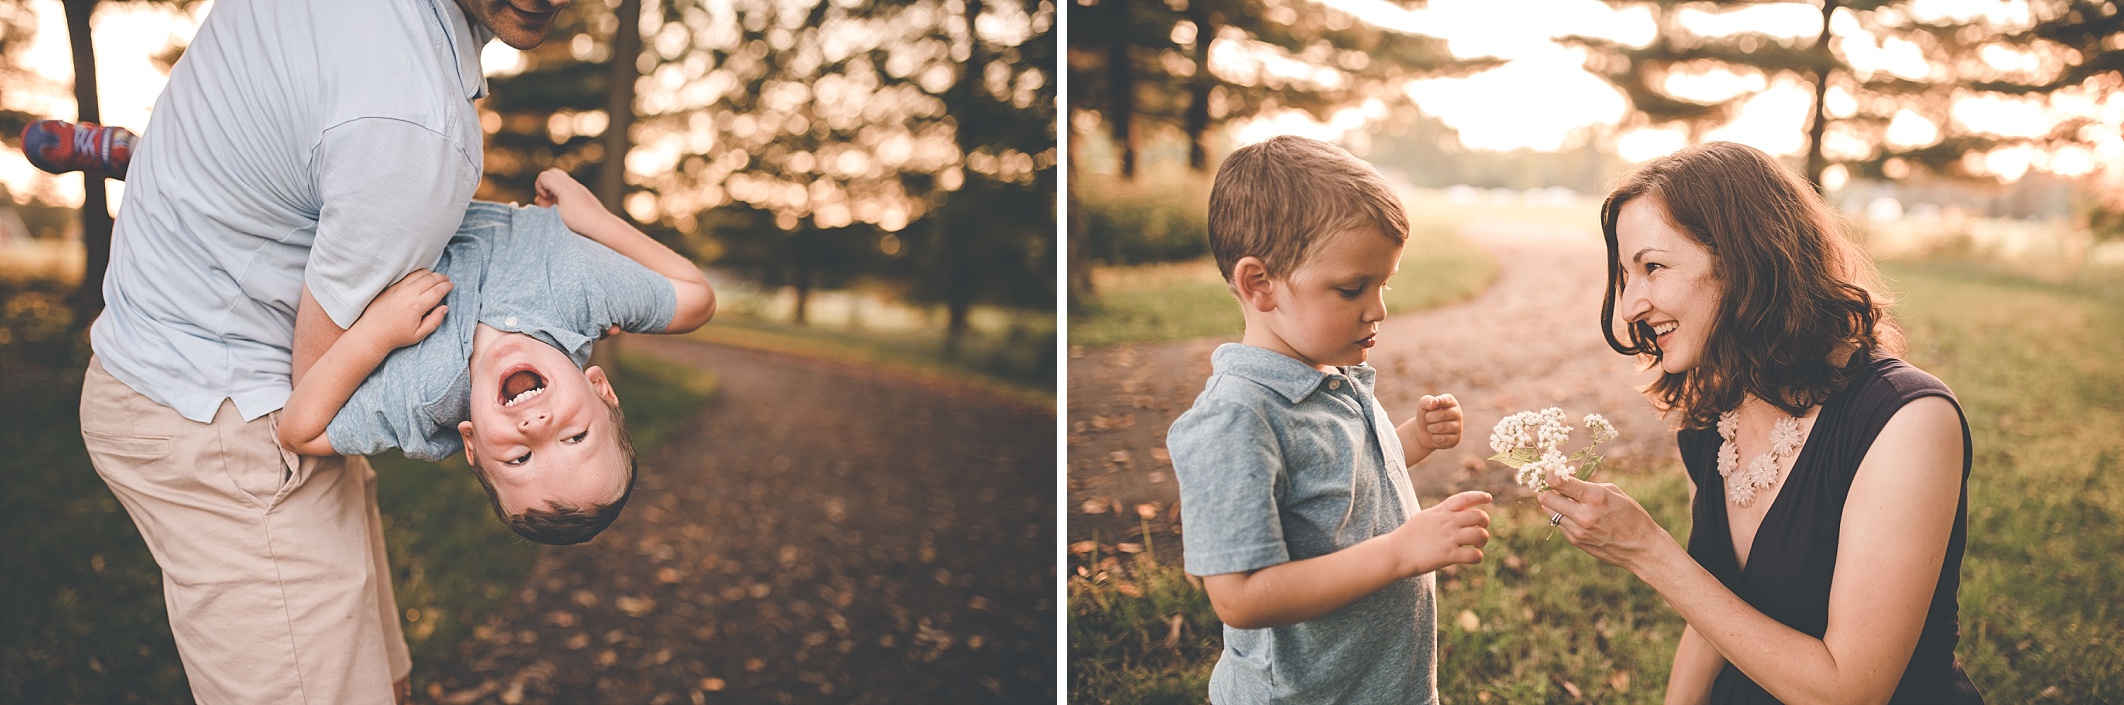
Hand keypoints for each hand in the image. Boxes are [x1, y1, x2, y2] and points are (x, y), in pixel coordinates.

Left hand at [351, 269, 450, 350]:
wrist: (372, 333)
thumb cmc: (396, 336)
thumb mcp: (419, 335)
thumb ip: (435, 321)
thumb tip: (445, 308)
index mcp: (417, 306)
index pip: (437, 291)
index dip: (447, 287)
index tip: (451, 286)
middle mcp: (408, 294)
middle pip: (430, 279)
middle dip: (441, 278)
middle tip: (447, 280)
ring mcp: (398, 288)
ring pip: (419, 274)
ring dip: (431, 274)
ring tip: (436, 277)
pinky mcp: (391, 287)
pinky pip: (408, 275)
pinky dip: (418, 273)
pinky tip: (422, 276)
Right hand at [533, 167, 614, 234]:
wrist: (602, 225)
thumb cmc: (580, 220)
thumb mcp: (559, 211)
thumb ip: (546, 200)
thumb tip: (541, 197)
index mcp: (564, 187)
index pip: (544, 176)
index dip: (539, 187)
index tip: (546, 200)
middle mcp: (572, 185)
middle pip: (552, 173)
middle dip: (545, 186)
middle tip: (548, 200)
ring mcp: (579, 189)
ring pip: (560, 180)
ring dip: (553, 190)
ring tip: (555, 204)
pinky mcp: (583, 195)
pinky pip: (568, 187)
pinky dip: (561, 194)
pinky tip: (564, 207)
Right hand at [1393, 490, 1491, 575]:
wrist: (1395, 552)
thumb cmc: (1407, 537)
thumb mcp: (1424, 517)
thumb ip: (1440, 513)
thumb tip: (1452, 512)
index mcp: (1440, 511)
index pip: (1464, 498)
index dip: (1479, 496)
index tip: (1488, 498)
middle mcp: (1447, 522)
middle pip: (1478, 516)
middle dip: (1484, 522)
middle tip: (1480, 529)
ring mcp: (1449, 538)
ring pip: (1480, 534)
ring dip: (1483, 539)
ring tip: (1478, 544)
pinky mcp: (1449, 555)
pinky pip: (1474, 555)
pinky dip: (1477, 557)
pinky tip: (1471, 557)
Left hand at [1414, 393, 1462, 450]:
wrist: (1424, 433)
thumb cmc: (1426, 416)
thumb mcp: (1423, 406)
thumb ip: (1427, 401)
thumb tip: (1434, 402)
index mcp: (1451, 402)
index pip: (1446, 400)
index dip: (1438, 401)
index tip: (1433, 403)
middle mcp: (1458, 413)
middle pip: (1441, 414)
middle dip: (1429, 418)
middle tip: (1428, 419)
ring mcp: (1459, 426)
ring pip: (1441, 427)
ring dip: (1431, 428)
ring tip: (1432, 427)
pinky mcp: (1456, 439)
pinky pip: (1443, 439)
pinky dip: (1434, 438)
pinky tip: (1436, 436)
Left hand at [1536, 471, 1675, 571]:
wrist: (1642, 548)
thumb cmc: (1632, 516)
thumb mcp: (1614, 493)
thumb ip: (1589, 486)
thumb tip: (1566, 482)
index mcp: (1595, 498)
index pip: (1560, 483)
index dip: (1550, 475)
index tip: (1550, 471)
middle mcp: (1583, 515)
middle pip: (1546, 498)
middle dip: (1547, 489)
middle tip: (1553, 486)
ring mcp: (1578, 530)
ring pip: (1550, 511)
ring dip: (1555, 503)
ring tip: (1568, 500)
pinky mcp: (1576, 541)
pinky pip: (1559, 524)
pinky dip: (1563, 517)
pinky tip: (1577, 515)